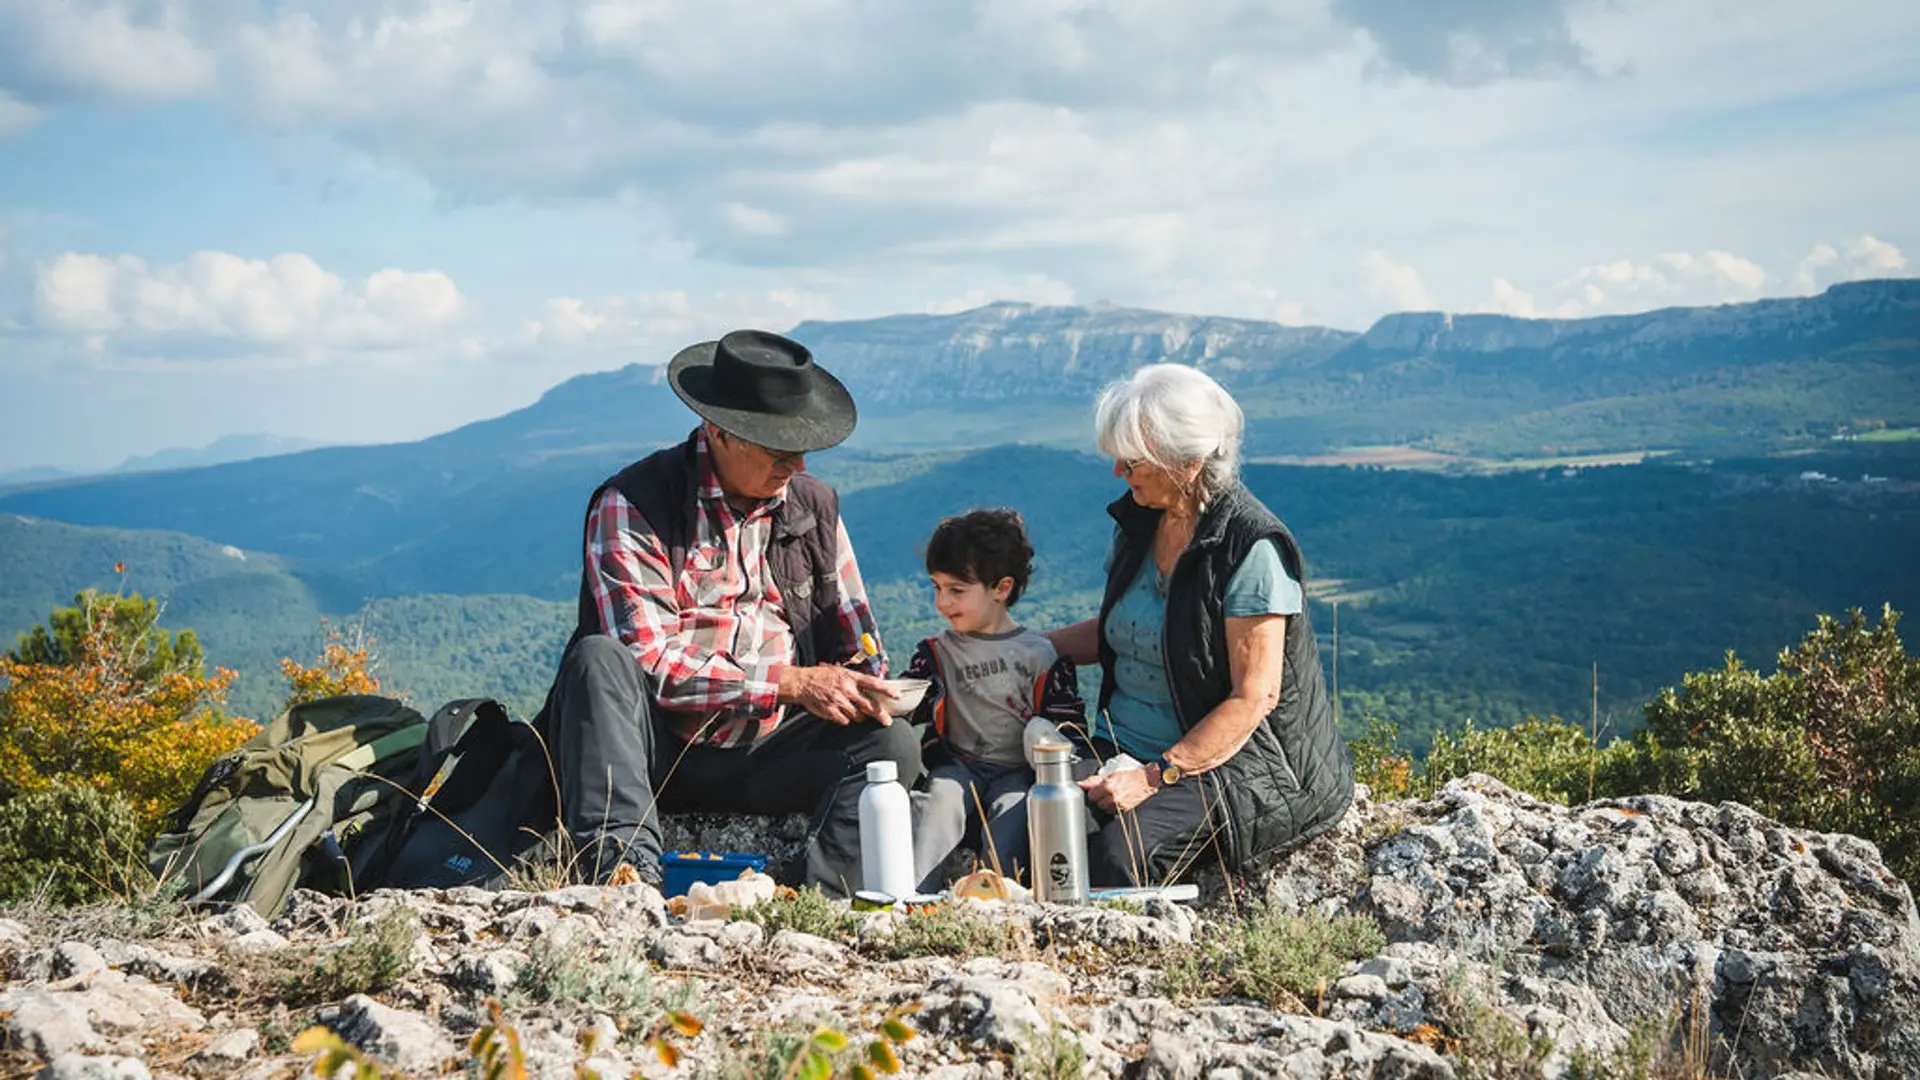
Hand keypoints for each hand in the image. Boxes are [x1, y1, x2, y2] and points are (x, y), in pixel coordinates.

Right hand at [779, 664, 894, 725]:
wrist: (802, 682)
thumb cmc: (822, 676)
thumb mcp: (841, 672)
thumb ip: (856, 680)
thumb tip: (872, 687)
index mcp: (851, 677)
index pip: (873, 683)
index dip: (886, 690)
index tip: (897, 696)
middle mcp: (847, 689)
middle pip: (869, 705)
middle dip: (880, 714)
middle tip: (887, 721)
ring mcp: (839, 701)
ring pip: (857, 715)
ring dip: (859, 716)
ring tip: (853, 710)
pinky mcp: (831, 711)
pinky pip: (844, 720)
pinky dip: (845, 719)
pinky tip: (841, 713)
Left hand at [1080, 767, 1156, 813]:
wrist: (1146, 781)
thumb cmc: (1129, 776)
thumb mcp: (1110, 774)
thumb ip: (1094, 780)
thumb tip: (1082, 784)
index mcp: (1108, 786)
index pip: (1091, 796)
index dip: (1093, 792)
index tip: (1096, 790)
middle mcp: (1113, 797)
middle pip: (1097, 803)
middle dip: (1099, 798)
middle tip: (1105, 791)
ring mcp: (1119, 805)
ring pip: (1104, 809)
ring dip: (1106, 803)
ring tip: (1112, 795)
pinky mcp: (1124, 810)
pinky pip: (1112, 811)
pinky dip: (1113, 807)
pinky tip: (1117, 800)